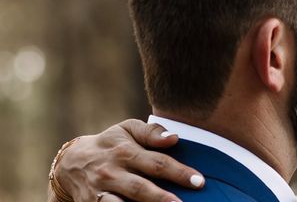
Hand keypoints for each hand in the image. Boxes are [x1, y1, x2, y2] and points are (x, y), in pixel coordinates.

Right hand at [52, 119, 204, 201]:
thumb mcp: (127, 129)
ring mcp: (100, 192)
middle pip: (140, 188)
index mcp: (125, 151)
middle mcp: (112, 173)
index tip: (199, 181)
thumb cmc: (110, 143)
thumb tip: (174, 138)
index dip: (179, 172)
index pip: (156, 163)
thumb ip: (151, 132)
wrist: (71, 163)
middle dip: (163, 198)